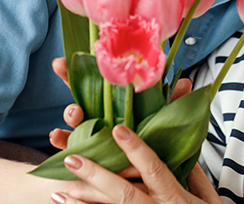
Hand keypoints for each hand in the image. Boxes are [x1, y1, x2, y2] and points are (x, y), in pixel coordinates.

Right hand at [49, 57, 193, 150]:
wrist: (139, 182)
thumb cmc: (147, 147)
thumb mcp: (159, 122)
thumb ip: (169, 103)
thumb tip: (186, 84)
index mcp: (113, 105)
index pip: (94, 82)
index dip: (77, 70)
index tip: (62, 61)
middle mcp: (97, 117)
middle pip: (78, 94)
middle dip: (66, 81)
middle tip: (64, 67)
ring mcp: (87, 137)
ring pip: (73, 122)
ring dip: (70, 114)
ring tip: (74, 112)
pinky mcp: (84, 158)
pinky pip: (69, 149)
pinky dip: (62, 141)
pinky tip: (57, 136)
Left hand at [51, 124, 220, 203]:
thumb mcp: (209, 199)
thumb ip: (194, 174)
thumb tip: (183, 146)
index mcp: (176, 197)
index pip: (154, 169)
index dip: (136, 149)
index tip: (117, 129)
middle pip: (123, 192)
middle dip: (96, 174)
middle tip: (70, 157)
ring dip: (81, 202)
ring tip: (56, 189)